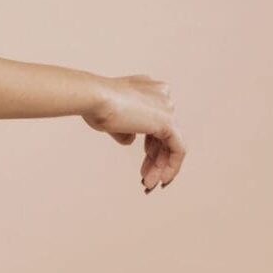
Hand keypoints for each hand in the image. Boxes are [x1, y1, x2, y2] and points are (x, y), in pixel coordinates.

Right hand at [83, 74, 186, 191]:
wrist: (94, 98)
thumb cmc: (94, 106)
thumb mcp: (110, 120)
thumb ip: (125, 129)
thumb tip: (130, 140)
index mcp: (148, 89)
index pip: (154, 123)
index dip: (150, 146)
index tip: (144, 163)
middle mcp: (161, 95)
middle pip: (163, 134)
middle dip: (155, 159)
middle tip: (146, 178)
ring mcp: (166, 107)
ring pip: (170, 142)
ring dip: (160, 166)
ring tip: (149, 184)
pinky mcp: (168, 121)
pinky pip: (178, 148)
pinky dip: (172, 165)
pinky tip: (162, 179)